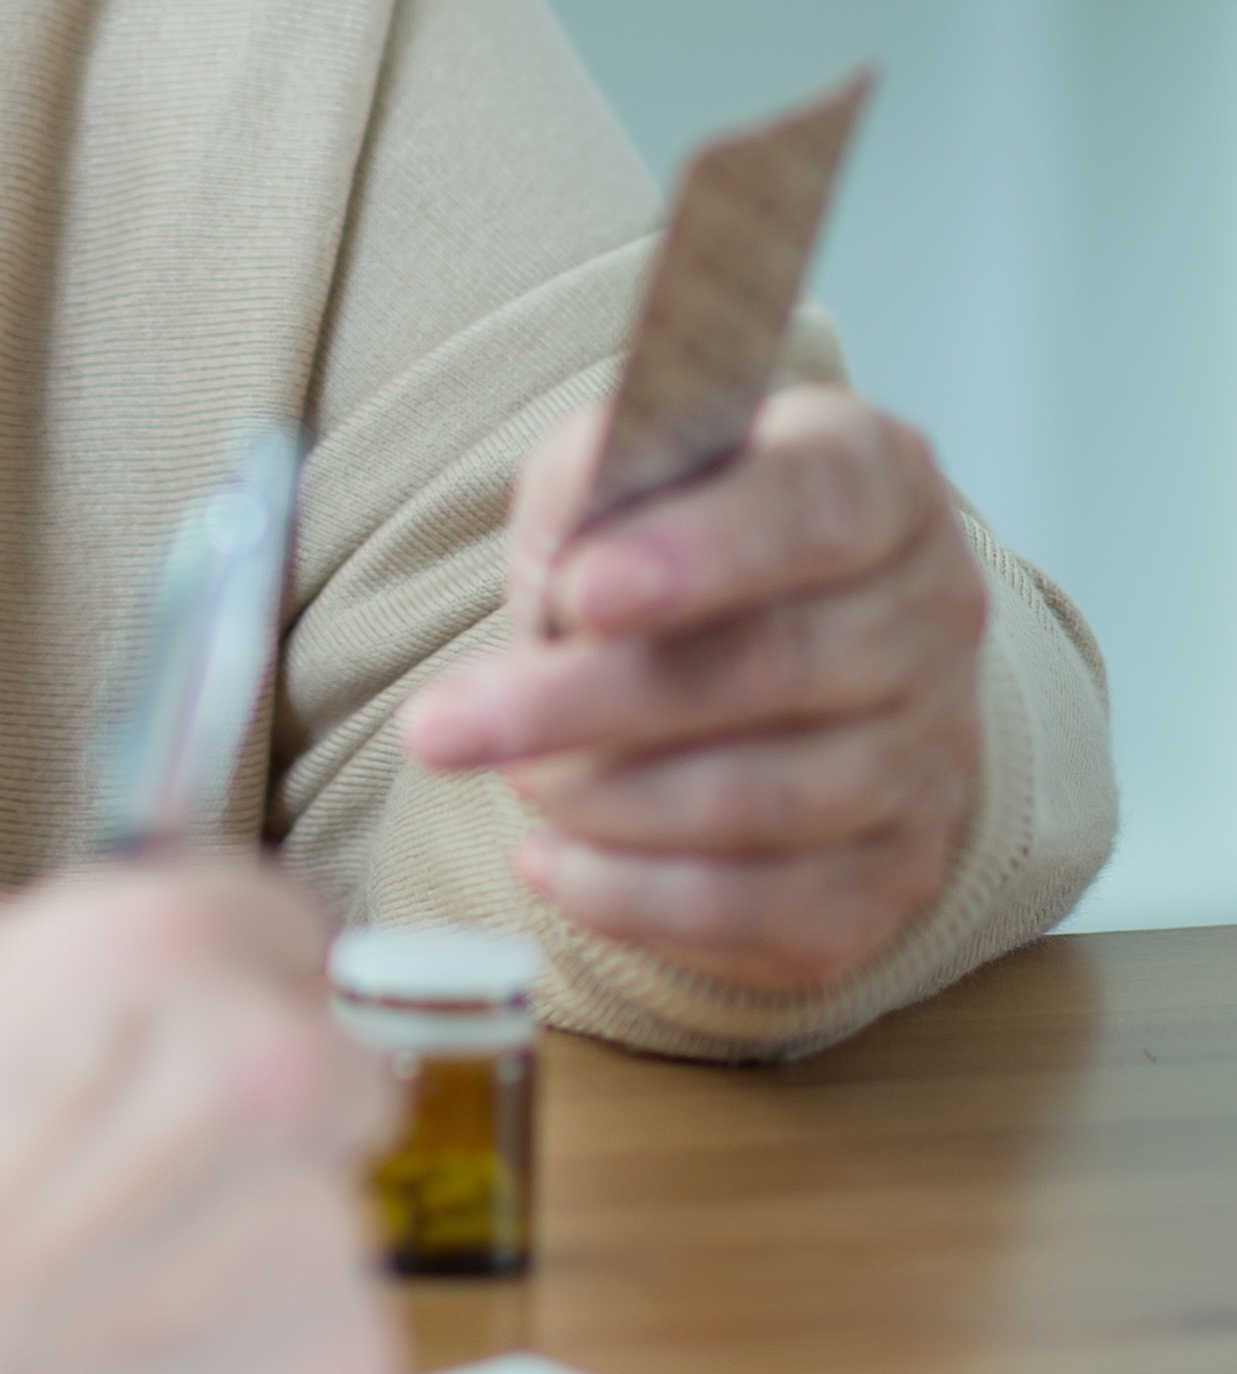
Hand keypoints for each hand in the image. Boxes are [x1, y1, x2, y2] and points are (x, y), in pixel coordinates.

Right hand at [0, 862, 390, 1373]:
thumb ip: (29, 952)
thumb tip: (96, 956)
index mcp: (144, 953)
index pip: (279, 914)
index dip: (231, 968)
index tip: (214, 1012)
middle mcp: (257, 1068)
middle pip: (330, 1059)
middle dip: (256, 1108)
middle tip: (143, 1174)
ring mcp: (313, 1225)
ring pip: (325, 1203)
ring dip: (251, 1236)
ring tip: (120, 1284)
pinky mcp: (338, 1367)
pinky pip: (330, 1329)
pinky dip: (260, 1350)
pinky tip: (149, 1361)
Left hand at [400, 385, 989, 990]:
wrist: (757, 620)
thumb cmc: (667, 524)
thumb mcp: (618, 461)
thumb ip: (590, 488)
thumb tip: (564, 580)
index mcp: (875, 474)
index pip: (808, 509)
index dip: (697, 555)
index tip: (580, 593)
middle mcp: (931, 611)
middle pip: (771, 668)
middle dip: (585, 704)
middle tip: (442, 728)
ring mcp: (931, 749)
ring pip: (768, 800)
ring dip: (607, 802)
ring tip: (511, 779)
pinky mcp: (899, 866)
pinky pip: (776, 912)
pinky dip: (645, 899)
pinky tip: (554, 865)